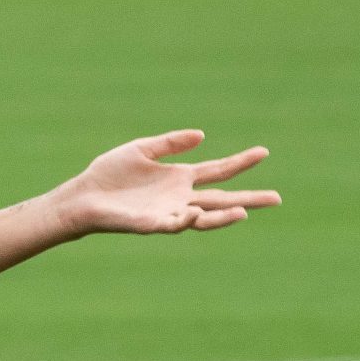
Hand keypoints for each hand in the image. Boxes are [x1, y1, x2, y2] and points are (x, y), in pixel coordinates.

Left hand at [59, 130, 277, 236]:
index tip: (264, 152)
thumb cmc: (108, 175)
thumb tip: (201, 135)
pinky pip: (172, 224)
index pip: (218, 171)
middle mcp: (179, 199)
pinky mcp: (150, 225)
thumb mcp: (141, 150)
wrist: (82, 196)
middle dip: (248, 199)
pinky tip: (195, 213)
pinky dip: (186, 220)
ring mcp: (167, 213)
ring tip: (243, 211)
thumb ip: (170, 144)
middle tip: (277, 199)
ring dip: (223, 217)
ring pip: (203, 217)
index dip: (240, 162)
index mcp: (180, 179)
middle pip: (222, 199)